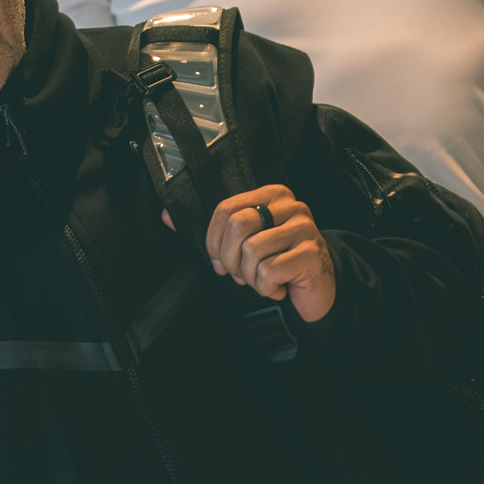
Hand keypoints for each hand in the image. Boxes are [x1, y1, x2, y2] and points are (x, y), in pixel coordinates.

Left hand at [162, 184, 335, 321]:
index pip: (226, 209)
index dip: (214, 240)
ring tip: (262, 280)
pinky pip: (269, 272)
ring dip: (250, 277)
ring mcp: (304, 228)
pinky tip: (278, 287)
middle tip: (240, 274)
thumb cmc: (277, 260)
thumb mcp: (244, 241)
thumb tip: (166, 217)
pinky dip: (266, 288)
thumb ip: (210, 230)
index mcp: (271, 196)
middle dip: (231, 260)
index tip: (219, 260)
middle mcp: (290, 206)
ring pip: (252, 252)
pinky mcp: (312, 253)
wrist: (318, 286)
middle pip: (238, 227)